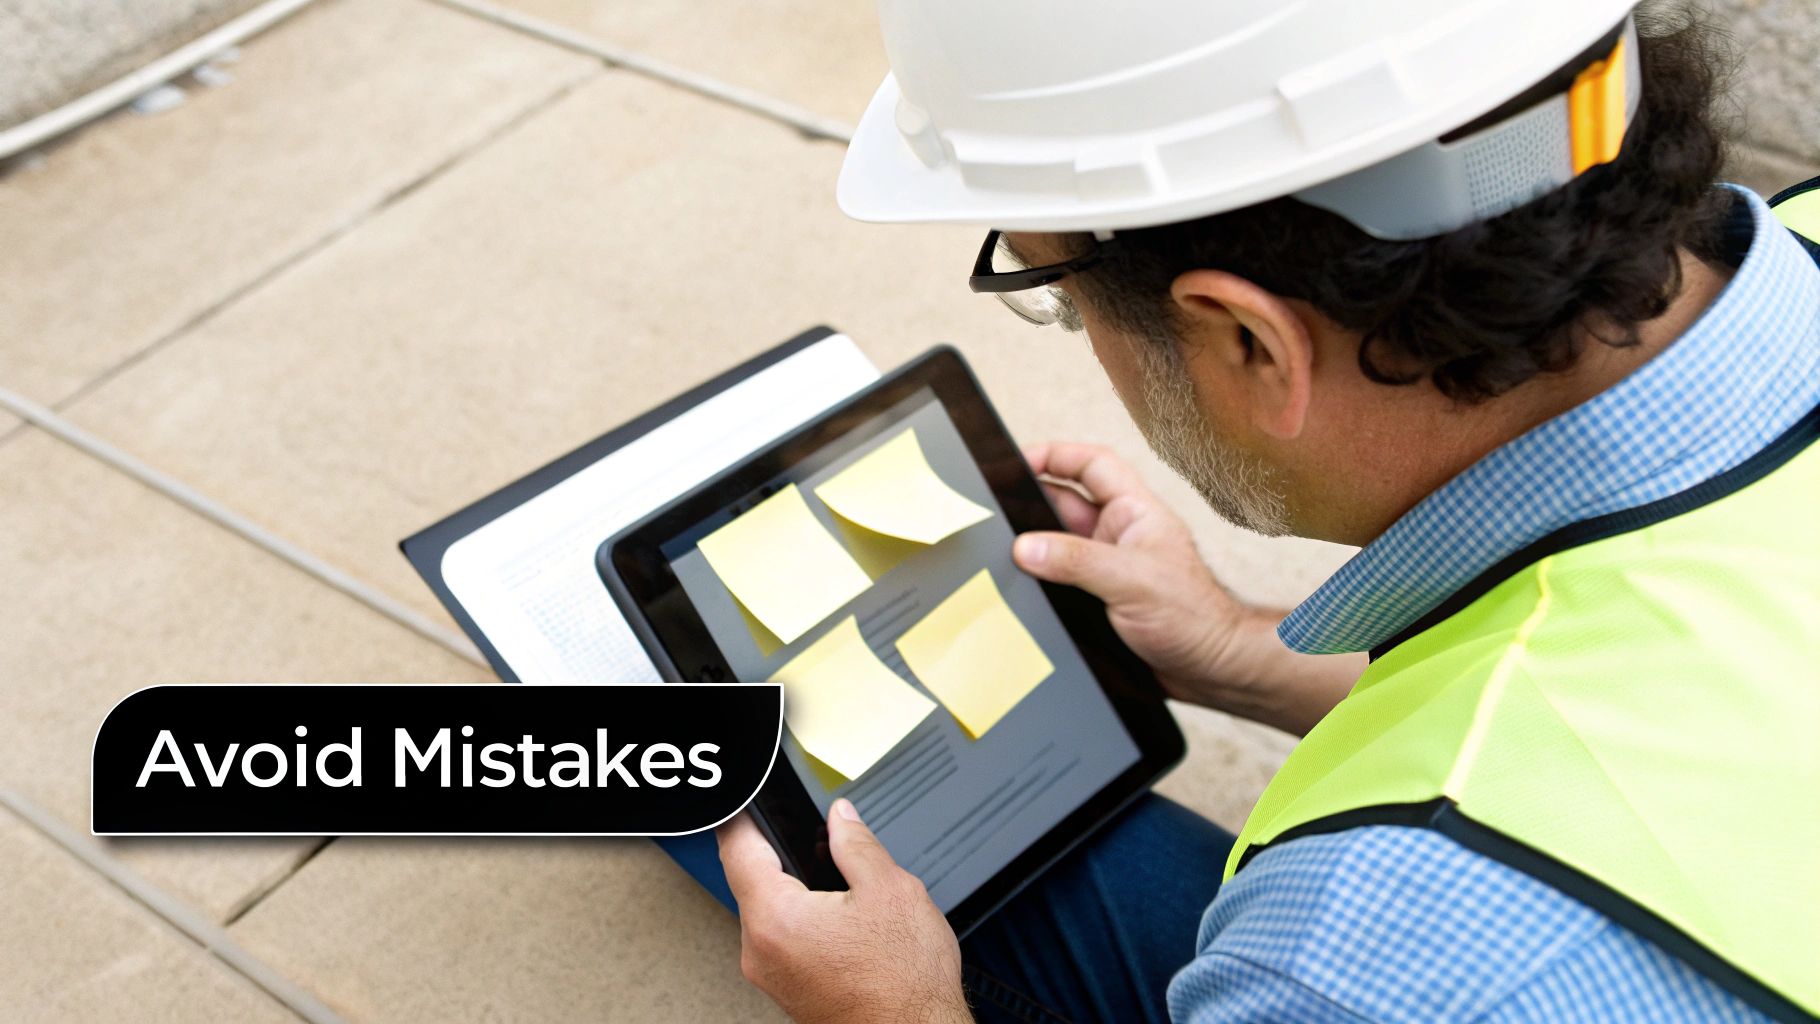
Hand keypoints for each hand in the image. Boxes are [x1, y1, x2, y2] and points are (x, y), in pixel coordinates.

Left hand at [718, 801, 970, 1023]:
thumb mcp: (890, 890)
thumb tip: (842, 818)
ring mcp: (772, 974)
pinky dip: (804, 919)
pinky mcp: (788, 989)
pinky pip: (783, 938)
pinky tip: (840, 917)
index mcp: (776, 918)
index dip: (745, 815)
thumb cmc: (903, 984)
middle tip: (816, 836)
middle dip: (783, 854)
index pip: (738, 849)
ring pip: (770, 911)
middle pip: (752, 880)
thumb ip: (856, 844)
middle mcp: (761, 951)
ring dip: (797, 888)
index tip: (752, 800)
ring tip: (839, 882)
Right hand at [1013, 442, 1253, 704]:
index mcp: (1135, 511)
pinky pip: (1056, 581)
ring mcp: (1105, 568)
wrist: (1210, 671)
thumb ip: (1077, 561)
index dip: (1055, 455)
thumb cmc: (1195, 618)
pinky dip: (1035, 583)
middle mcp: (1117, 534)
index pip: (1091, 464)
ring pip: (1054, 546)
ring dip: (1030, 549)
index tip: (1016, 462)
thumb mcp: (1132, 580)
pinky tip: (1014, 590)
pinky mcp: (1095, 600)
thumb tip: (1025, 547)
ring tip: (996, 553)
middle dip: (1029, 505)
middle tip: (992, 512)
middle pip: (1062, 504)